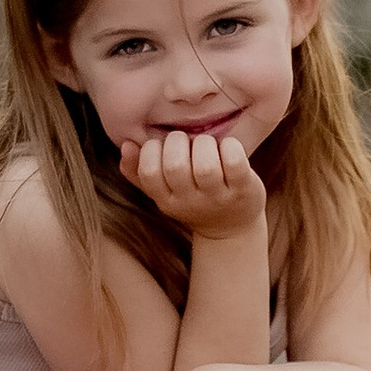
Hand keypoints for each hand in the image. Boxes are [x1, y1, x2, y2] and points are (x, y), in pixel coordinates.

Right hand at [121, 128, 265, 239]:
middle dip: (178, 142)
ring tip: (207, 145)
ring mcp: (218, 197)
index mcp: (166, 200)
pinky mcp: (243, 189)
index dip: (153, 150)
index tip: (164, 146)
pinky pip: (235, 163)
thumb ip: (138, 171)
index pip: (149, 172)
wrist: (232, 228)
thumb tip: (127, 145)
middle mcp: (190, 201)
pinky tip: (228, 146)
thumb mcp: (164, 191)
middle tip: (187, 142)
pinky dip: (230, 147)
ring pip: (206, 166)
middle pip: (175, 166)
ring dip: (204, 144)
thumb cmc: (193, 198)